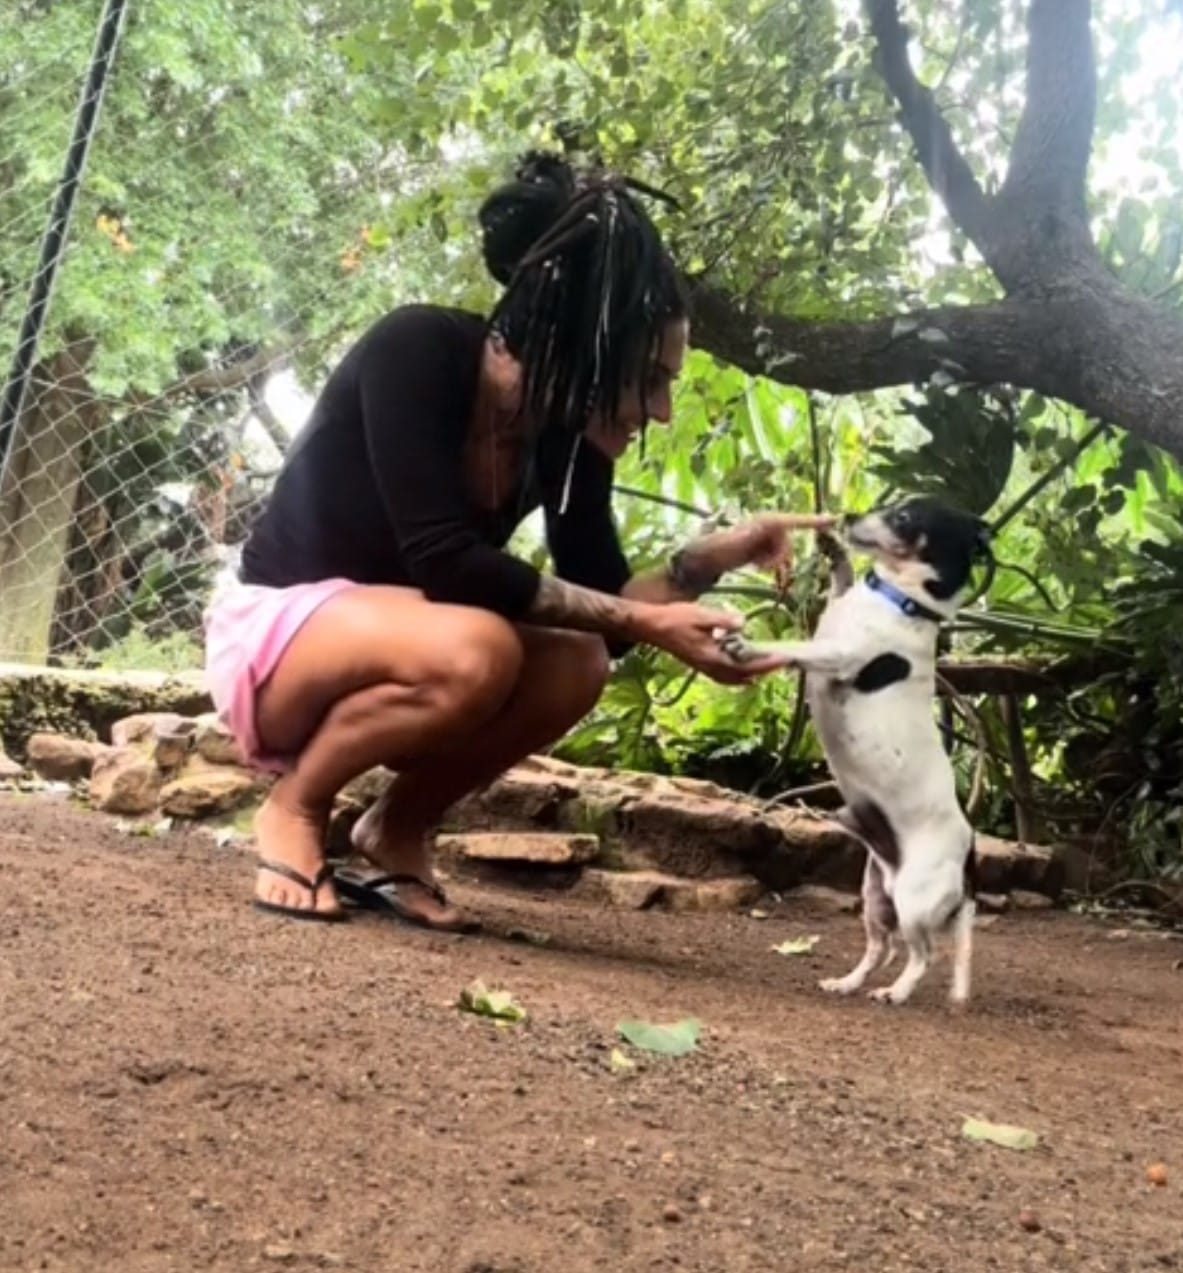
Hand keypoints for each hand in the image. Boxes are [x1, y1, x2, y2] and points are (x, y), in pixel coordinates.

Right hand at [632, 602, 794, 684]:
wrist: (652, 626)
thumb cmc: (674, 618)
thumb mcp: (701, 615)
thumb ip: (723, 620)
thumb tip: (742, 623)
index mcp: (712, 657)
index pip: (746, 665)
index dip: (766, 663)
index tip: (784, 659)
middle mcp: (709, 667)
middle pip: (742, 677)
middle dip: (763, 671)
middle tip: (781, 662)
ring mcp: (704, 667)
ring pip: (733, 679)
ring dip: (751, 674)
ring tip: (766, 664)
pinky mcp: (700, 664)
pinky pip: (724, 675)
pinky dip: (737, 674)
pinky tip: (742, 664)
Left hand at [685, 513, 837, 581]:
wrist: (701, 559)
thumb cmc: (714, 551)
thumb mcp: (736, 544)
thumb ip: (756, 536)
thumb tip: (773, 525)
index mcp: (765, 522)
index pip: (794, 521)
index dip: (813, 521)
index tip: (833, 519)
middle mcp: (767, 526)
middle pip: (789, 545)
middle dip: (778, 558)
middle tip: (759, 566)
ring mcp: (764, 537)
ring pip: (784, 554)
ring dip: (773, 563)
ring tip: (754, 566)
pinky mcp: (761, 547)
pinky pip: (776, 558)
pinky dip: (770, 565)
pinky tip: (756, 567)